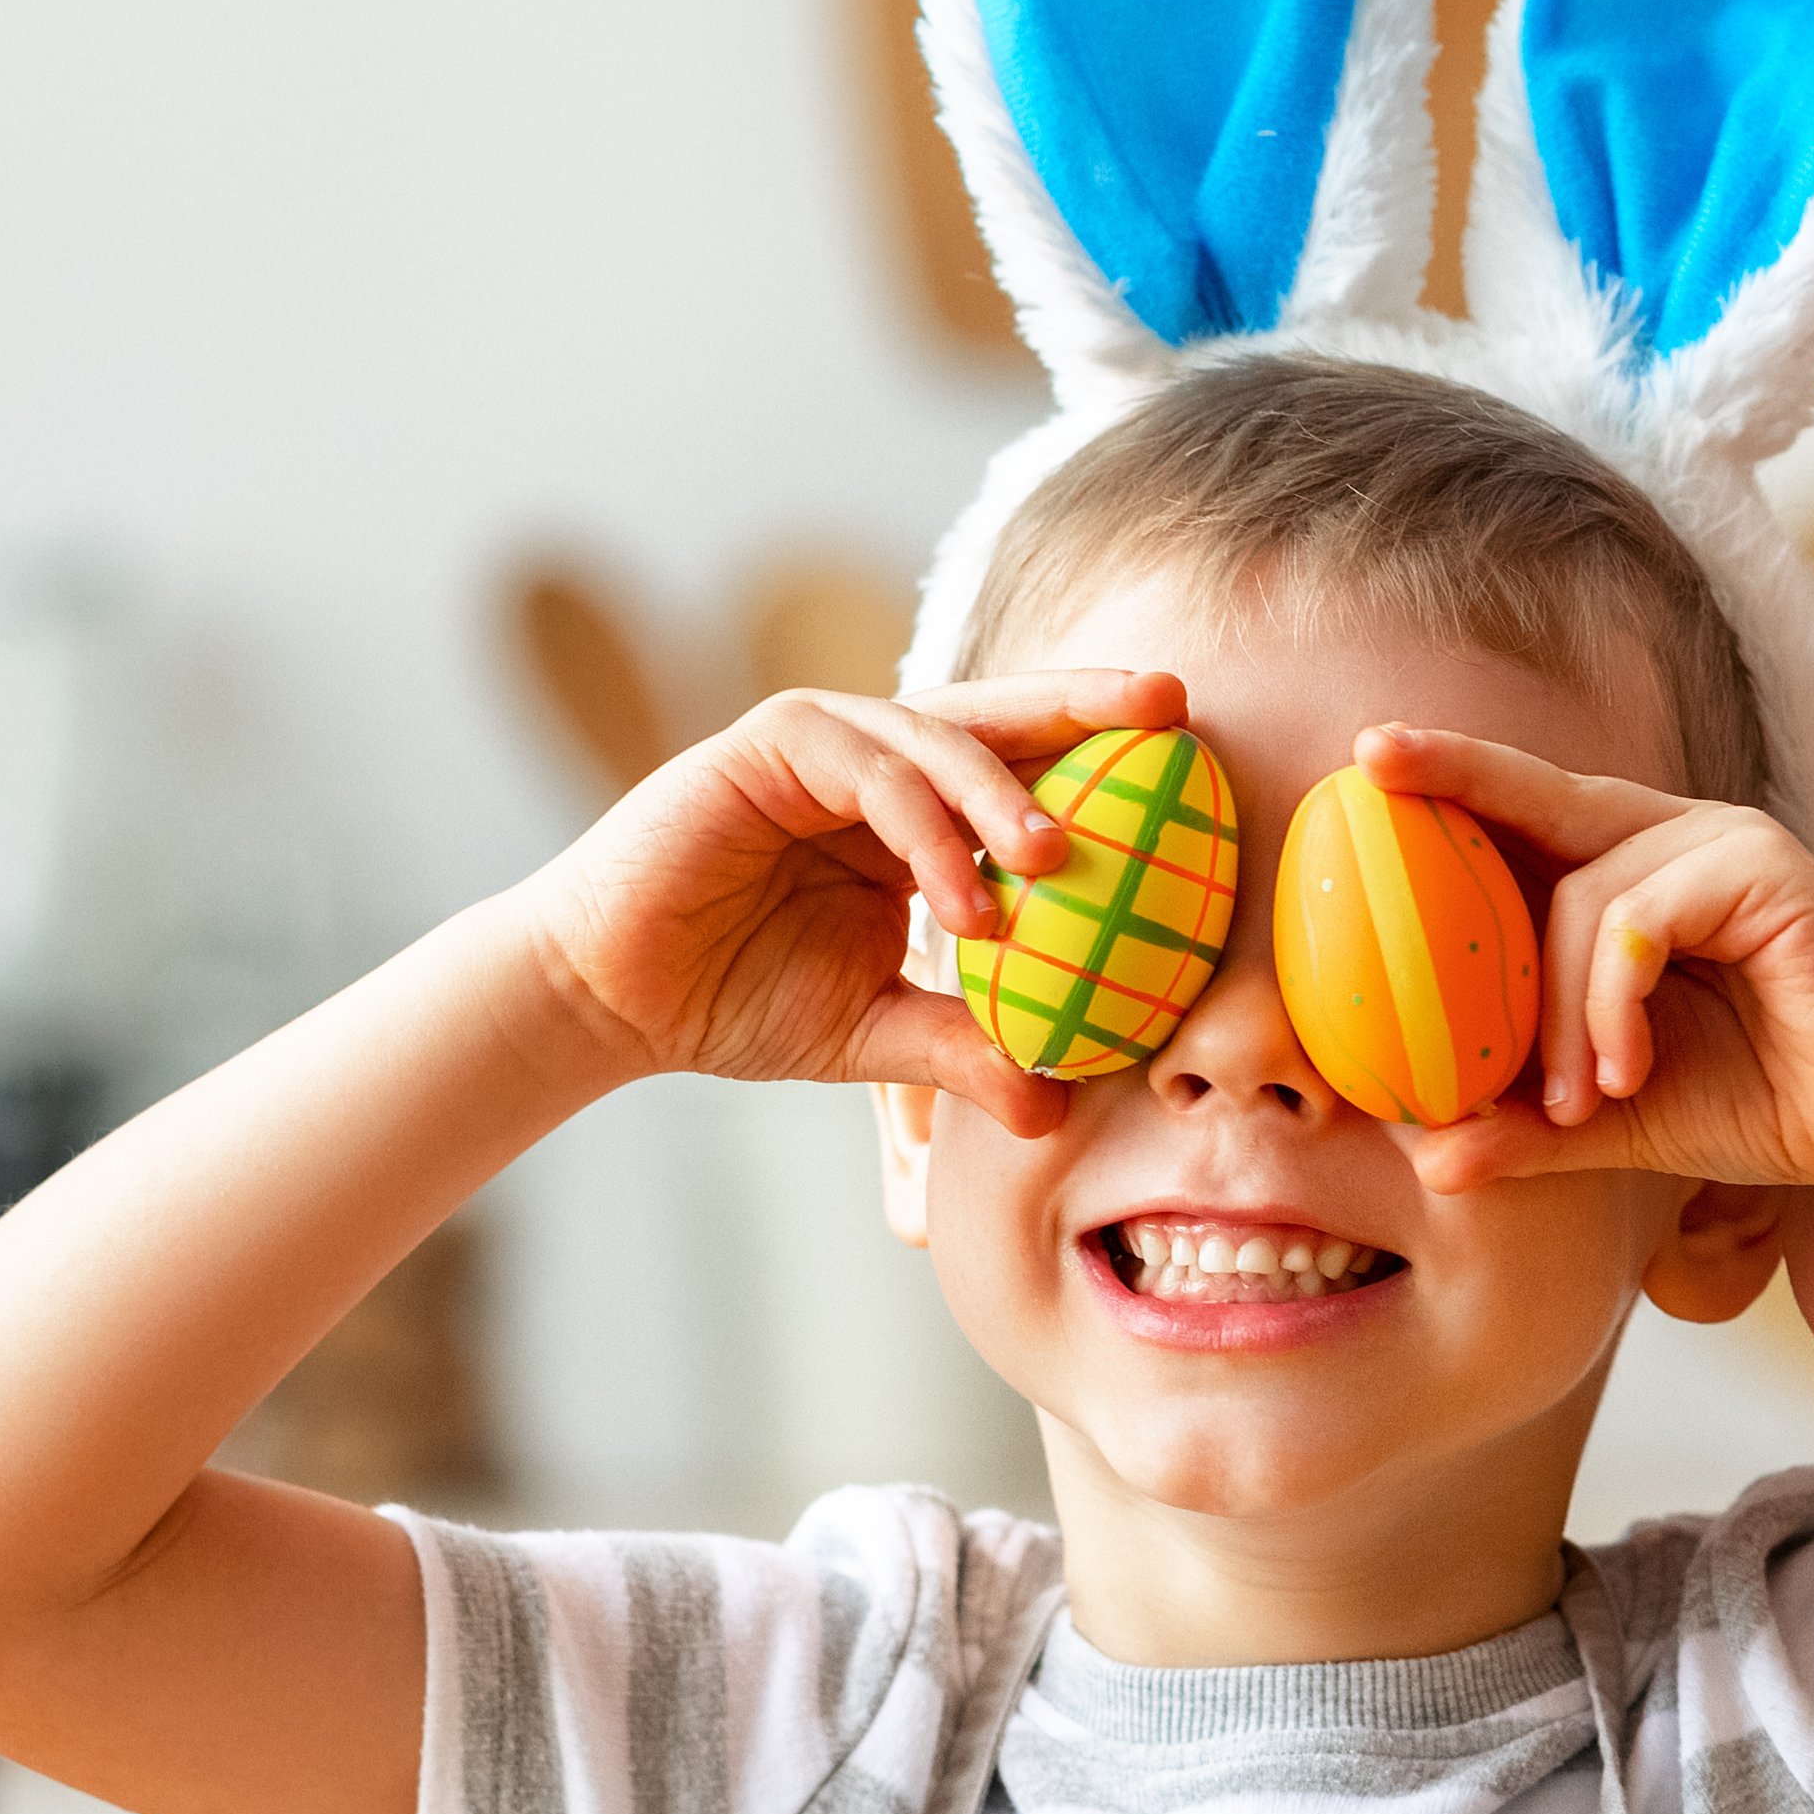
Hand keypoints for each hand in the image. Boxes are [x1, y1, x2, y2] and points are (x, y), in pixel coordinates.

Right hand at [501, 670, 1181, 1119]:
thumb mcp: (877, 1035)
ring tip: (1062, 865)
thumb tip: (1058, 1111)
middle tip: (1173, 710)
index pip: (1025, 765)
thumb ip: (966, 1052)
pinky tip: (967, 900)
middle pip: (999, 714)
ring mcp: (820, 744)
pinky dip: (924, 829)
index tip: (1198, 761)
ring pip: (938, 740)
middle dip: (1087, 702)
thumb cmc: (737, 1000)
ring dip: (1003, 799)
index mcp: (914, 813)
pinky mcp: (765, 746)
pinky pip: (867, 770)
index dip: (1105, 752)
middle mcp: (876, 763)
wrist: (614, 1000)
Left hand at [1356, 730, 1813, 1206]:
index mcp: (1643, 879)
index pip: (1534, 818)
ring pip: (1586, 895)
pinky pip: (1643, 919)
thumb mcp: (1623, 1122)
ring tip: (1580, 1102)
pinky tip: (1626, 1071)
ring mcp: (1728, 846)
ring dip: (1561, 1014)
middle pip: (1544, 798)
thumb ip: (1530, 1129)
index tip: (1367, 756)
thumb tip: (1429, 1157)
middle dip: (1456, 775)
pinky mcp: (1768, 871)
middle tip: (1369, 764)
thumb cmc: (1773, 1105)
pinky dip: (1615, 999)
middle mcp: (1682, 843)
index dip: (1456, 780)